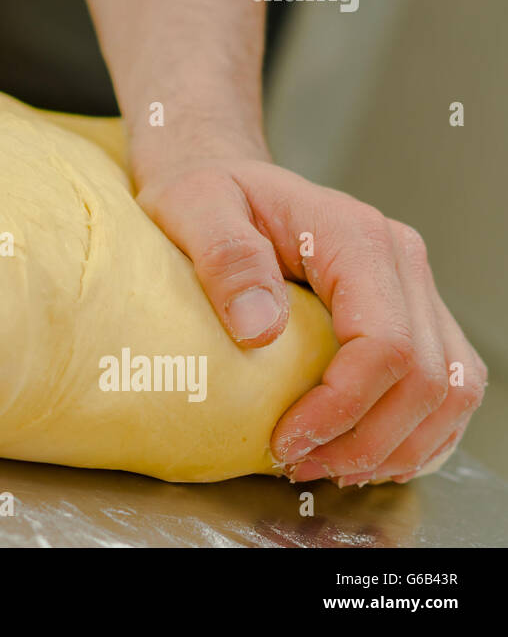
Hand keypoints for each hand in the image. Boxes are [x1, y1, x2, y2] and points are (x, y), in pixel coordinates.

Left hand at [136, 156, 486, 485]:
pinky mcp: (407, 313)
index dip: (343, 407)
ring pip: (452, 388)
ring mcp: (411, 288)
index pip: (383, 342)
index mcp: (355, 236)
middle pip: (428, 377)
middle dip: (368, 440)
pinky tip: (362, 452)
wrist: (220, 176)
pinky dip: (414, 431)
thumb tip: (260, 329)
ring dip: (398, 445)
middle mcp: (399, 261)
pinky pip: (443, 384)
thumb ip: (226, 258)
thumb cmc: (205, 192)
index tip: (286, 440)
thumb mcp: (193, 208)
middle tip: (300, 467)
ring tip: (330, 468)